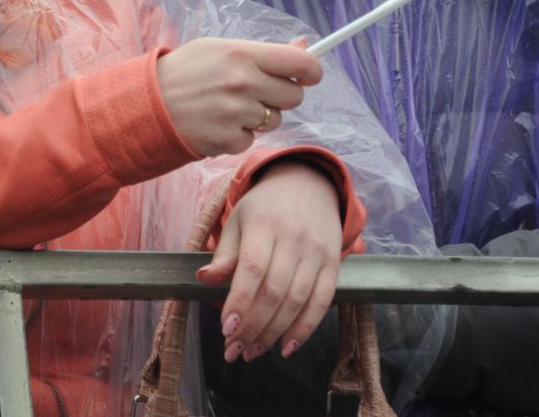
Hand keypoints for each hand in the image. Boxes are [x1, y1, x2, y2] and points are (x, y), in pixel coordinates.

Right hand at [155, 35, 320, 157]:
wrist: (146, 103)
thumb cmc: (184, 71)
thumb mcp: (219, 49)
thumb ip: (263, 51)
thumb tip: (305, 45)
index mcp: (242, 54)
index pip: (301, 63)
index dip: (311, 70)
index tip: (308, 75)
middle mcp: (243, 83)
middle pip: (294, 96)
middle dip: (281, 95)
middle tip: (257, 91)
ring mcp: (237, 114)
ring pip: (275, 120)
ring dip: (259, 117)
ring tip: (229, 107)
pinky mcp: (228, 140)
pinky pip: (252, 139)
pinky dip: (238, 135)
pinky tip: (217, 123)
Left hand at [196, 160, 344, 362]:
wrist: (308, 185)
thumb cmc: (264, 208)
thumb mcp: (238, 220)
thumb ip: (224, 254)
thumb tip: (204, 279)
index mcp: (264, 224)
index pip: (253, 268)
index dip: (240, 302)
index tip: (226, 329)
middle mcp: (294, 239)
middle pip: (275, 291)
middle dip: (253, 327)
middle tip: (234, 351)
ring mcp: (317, 253)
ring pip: (297, 301)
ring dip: (273, 333)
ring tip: (252, 352)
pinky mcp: (334, 265)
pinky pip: (321, 302)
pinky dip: (305, 329)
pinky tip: (285, 348)